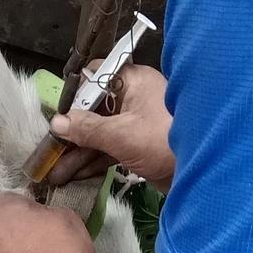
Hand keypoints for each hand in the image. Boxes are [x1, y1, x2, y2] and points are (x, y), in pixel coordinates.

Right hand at [45, 64, 175, 190]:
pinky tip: (73, 175)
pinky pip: (109, 149)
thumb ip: (88, 129)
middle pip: (93, 110)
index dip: (75, 94)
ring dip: (78, 153)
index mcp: (133, 82)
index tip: (57, 114)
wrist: (203, 174)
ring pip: (99, 133)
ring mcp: (135, 123)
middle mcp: (133, 98)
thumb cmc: (165, 142)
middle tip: (49, 152)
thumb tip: (58, 123)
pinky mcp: (138, 146)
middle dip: (71, 133)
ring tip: (55, 174)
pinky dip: (92, 161)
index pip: (96, 77)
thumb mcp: (121, 135)